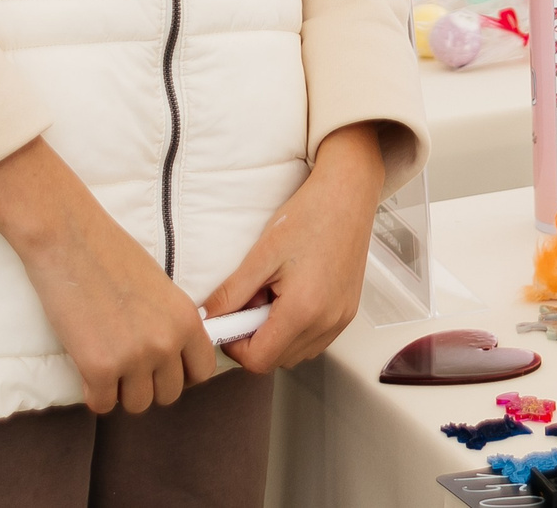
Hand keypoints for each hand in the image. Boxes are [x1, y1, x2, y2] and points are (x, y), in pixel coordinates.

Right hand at [0, 137, 218, 411]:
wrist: (70, 241)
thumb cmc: (111, 256)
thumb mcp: (161, 288)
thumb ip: (172, 324)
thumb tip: (173, 357)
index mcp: (187, 319)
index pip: (202, 372)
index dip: (181, 373)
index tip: (163, 367)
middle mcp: (167, 342)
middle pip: (169, 394)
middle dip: (148, 383)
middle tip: (126, 362)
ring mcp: (135, 358)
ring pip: (137, 404)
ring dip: (121, 389)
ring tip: (106, 359)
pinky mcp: (100, 369)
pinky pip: (102, 404)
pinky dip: (93, 391)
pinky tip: (86, 366)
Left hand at [202, 122, 385, 372]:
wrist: (348, 195)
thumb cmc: (309, 216)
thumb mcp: (262, 254)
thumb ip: (232, 293)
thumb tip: (208, 318)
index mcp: (303, 311)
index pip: (259, 360)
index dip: (236, 346)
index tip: (230, 320)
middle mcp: (326, 323)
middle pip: (276, 360)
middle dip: (255, 339)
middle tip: (253, 299)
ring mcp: (340, 320)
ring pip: (295, 353)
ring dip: (276, 336)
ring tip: (274, 294)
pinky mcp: (347, 313)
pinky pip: (314, 340)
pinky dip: (296, 329)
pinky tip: (293, 295)